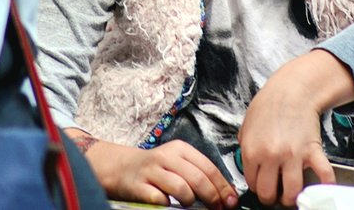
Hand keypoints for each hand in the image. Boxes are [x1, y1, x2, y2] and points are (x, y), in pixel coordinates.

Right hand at [79, 136, 237, 208]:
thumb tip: (226, 195)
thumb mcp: (178, 164)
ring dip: (190, 201)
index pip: (208, 167)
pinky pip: (160, 199)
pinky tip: (169, 205)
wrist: (122, 168)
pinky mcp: (139, 186)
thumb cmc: (157, 169)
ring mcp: (152, 171)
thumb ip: (199, 174)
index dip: (222, 187)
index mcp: (181, 149)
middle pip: (198, 178)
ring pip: (181, 188)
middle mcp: (166, 156)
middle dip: (212, 197)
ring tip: (189, 205)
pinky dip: (169, 205)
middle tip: (217, 209)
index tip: (231, 202)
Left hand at [238, 50, 353, 206]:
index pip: (252, 183)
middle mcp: (270, 155)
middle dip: (272, 197)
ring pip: (292, 191)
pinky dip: (325, 185)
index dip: (258, 187)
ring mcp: (292, 155)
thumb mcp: (247, 125)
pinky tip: (321, 188)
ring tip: (292, 194)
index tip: (263, 186)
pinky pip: (322, 175)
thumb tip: (247, 162)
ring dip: (292, 197)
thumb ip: (245, 145)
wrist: (293, 90)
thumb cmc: (270, 104)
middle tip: (276, 193)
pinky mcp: (311, 151)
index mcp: (251, 150)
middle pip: (269, 193)